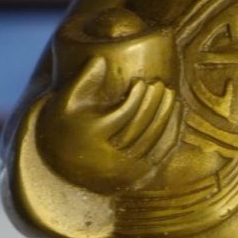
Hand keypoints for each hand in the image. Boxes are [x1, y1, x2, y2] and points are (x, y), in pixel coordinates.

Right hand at [37, 56, 181, 192]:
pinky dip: (170, 133)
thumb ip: (82, 80)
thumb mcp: (64, 103)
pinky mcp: (137, 178)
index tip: (142, 82)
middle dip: (153, 105)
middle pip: (140, 128)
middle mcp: (108, 159)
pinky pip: (160, 154)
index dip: (136, 99)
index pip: (123, 116)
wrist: (62, 167)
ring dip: (165, 116)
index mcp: (92, 139)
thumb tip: (100, 58)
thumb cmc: (65, 127)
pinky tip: (175, 113)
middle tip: (160, 85)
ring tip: (169, 94)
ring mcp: (124, 171)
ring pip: (152, 141)